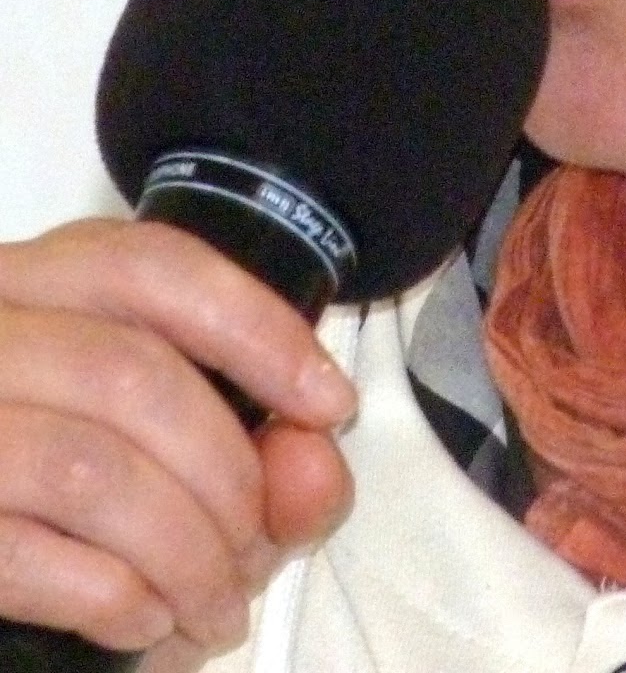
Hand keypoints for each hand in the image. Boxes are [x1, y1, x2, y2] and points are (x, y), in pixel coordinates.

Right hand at [0, 218, 355, 660]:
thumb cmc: (56, 483)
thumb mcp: (158, 442)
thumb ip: (260, 455)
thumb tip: (316, 469)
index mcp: (37, 282)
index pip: (155, 267)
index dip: (258, 330)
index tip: (330, 405)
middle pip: (134, 376)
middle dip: (227, 478)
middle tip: (260, 553)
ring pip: (88, 469)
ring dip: (182, 554)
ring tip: (219, 609)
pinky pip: (22, 555)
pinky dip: (110, 597)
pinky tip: (145, 622)